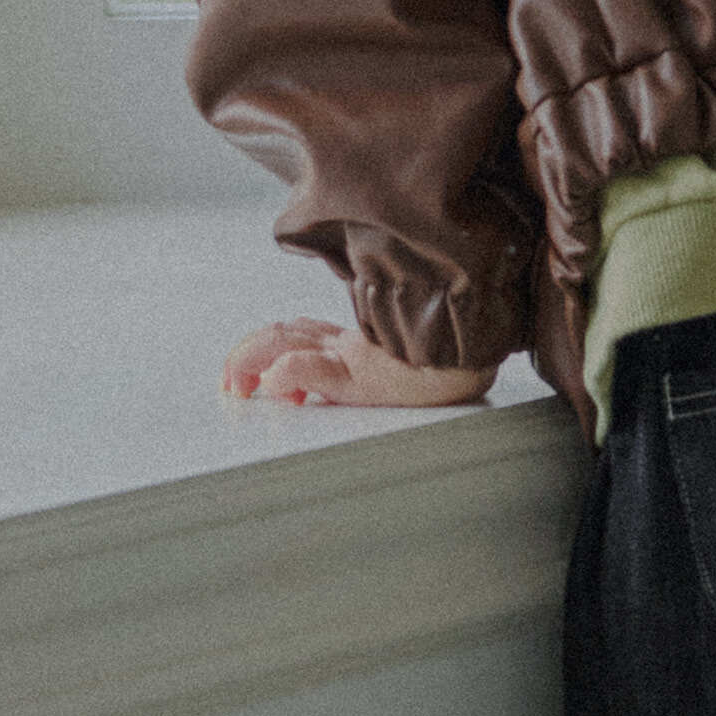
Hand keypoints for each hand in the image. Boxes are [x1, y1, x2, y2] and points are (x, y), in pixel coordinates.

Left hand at [222, 317, 495, 411]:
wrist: (488, 356)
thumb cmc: (458, 362)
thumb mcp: (412, 365)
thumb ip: (378, 362)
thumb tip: (337, 378)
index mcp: (359, 341)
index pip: (301, 331)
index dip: (268, 344)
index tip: (251, 371)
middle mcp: (351, 343)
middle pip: (284, 332)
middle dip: (246, 351)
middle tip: (228, 379)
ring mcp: (356, 355)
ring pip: (286, 343)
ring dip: (251, 359)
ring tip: (235, 381)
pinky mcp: (365, 373)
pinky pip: (313, 367)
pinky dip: (287, 373)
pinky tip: (273, 384)